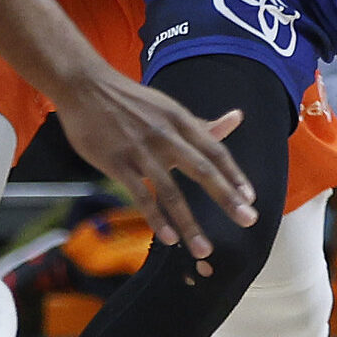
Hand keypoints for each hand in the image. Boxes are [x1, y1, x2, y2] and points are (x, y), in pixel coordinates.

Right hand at [54, 65, 257, 258]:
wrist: (86, 87)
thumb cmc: (131, 100)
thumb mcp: (169, 108)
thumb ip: (201, 124)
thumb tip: (237, 118)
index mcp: (180, 121)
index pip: (215, 150)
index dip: (234, 175)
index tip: (250, 198)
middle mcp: (166, 135)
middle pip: (203, 170)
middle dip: (227, 197)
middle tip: (248, 220)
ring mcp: (141, 150)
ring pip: (171, 192)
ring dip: (190, 223)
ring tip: (203, 249)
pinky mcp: (117, 163)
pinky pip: (141, 196)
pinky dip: (156, 218)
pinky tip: (169, 238)